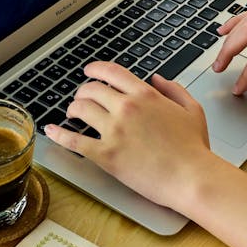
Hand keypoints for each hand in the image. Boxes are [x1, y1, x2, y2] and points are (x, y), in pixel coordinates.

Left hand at [44, 61, 214, 209]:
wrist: (191, 178)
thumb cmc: (194, 149)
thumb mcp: (191, 109)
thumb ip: (173, 89)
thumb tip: (157, 79)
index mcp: (145, 95)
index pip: (112, 72)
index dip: (96, 69)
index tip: (89, 71)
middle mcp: (126, 108)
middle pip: (92, 89)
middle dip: (83, 91)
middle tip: (81, 98)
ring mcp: (114, 131)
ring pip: (80, 109)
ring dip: (73, 109)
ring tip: (72, 113)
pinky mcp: (106, 155)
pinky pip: (74, 141)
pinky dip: (59, 134)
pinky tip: (51, 131)